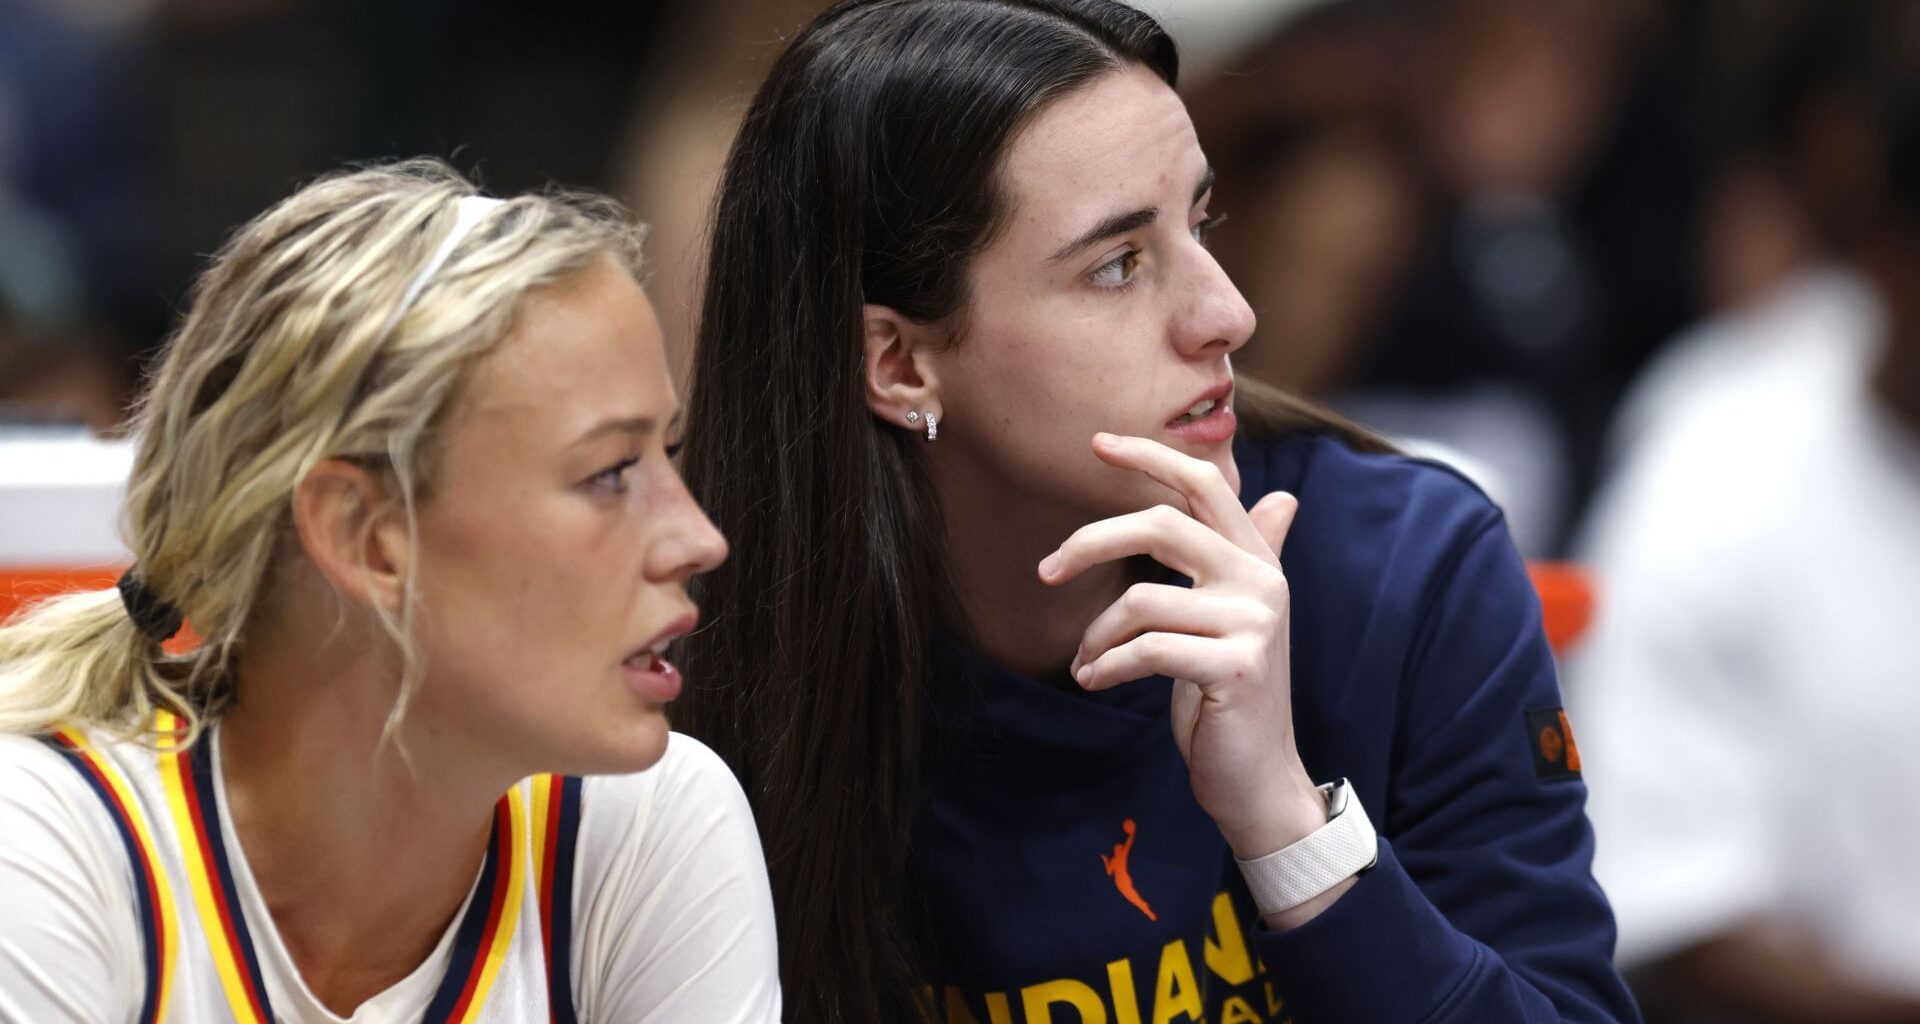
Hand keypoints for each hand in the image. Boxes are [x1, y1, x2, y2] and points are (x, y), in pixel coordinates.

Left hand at [1038, 433, 1325, 858]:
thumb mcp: (1237, 620)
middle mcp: (1261, 582)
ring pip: (1141, 599)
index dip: (1150, 457)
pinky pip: (1145, 648)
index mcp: (1256, 562)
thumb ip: (1252, 557)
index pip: (1204, 486)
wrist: (1258, 779)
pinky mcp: (1236, 667)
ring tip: (1085, 662)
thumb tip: (1284, 498)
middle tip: (1046, 571)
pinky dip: (1107, 664)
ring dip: (1095, 635)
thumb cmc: (1230, 696)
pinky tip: (1094, 679)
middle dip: (1091, 543)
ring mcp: (1252, 624)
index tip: (1097, 443)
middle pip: (1161, 525)